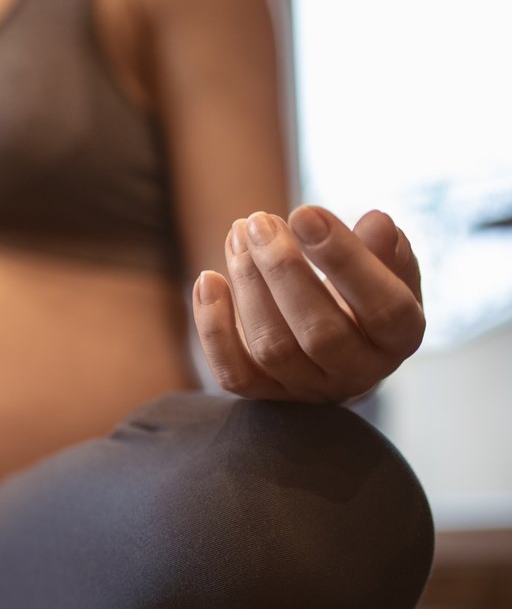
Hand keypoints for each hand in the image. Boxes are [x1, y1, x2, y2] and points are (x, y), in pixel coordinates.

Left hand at [193, 205, 424, 402]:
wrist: (338, 349)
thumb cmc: (364, 295)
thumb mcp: (387, 270)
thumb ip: (384, 250)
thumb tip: (377, 223)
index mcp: (400, 339)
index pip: (383, 307)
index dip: (345, 260)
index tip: (306, 213)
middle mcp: (358, 373)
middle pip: (320, 333)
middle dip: (283, 270)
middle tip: (259, 221)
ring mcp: (308, 389)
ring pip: (272, 348)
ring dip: (248, 285)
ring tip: (239, 234)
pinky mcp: (266, 394)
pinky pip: (234, 373)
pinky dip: (214, 327)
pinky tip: (208, 279)